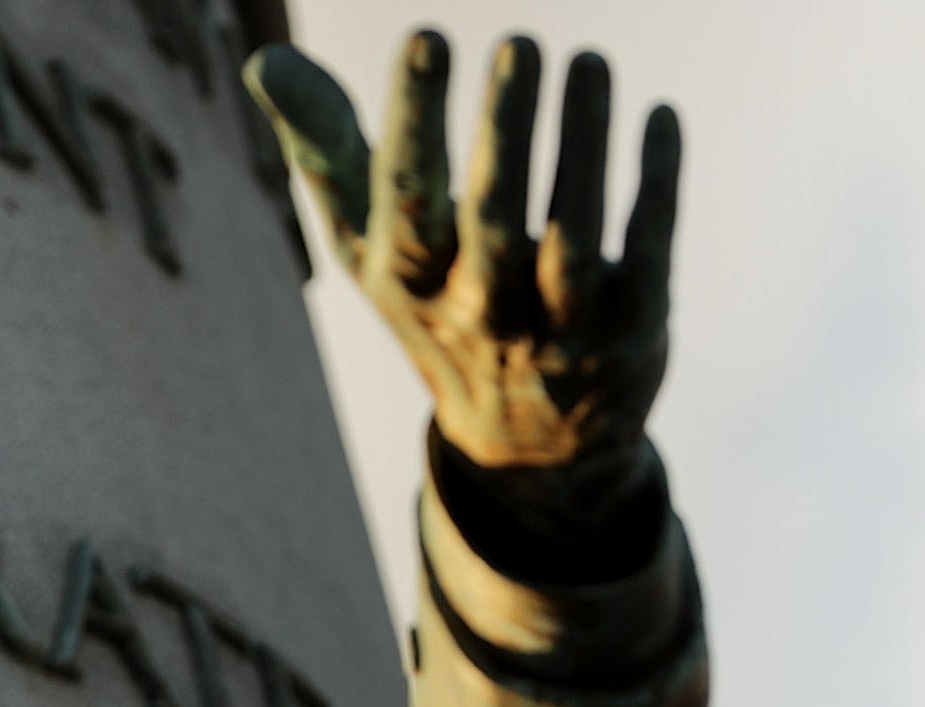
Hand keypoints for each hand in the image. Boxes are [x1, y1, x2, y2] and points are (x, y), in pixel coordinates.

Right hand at [247, 31, 680, 477]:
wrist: (529, 447)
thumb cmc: (440, 310)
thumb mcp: (372, 250)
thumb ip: (326, 154)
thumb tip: (265, 59)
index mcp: (412, 283)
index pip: (409, 203)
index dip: (416, 123)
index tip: (428, 36)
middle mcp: (484, 312)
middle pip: (494, 221)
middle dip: (505, 130)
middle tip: (517, 43)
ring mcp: (561, 329)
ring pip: (576, 235)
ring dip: (583, 144)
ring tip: (587, 59)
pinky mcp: (632, 331)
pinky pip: (648, 256)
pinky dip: (656, 186)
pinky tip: (659, 116)